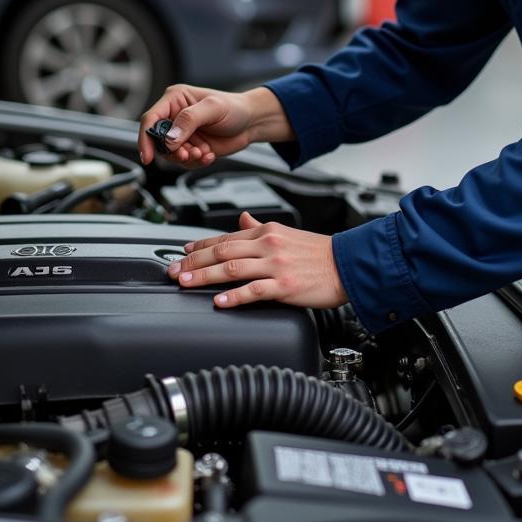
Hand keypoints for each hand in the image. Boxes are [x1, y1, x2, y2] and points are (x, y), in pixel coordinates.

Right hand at [137, 84, 292, 166]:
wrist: (251, 122)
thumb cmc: (234, 108)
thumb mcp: (213, 108)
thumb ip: (189, 120)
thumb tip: (170, 138)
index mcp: (174, 100)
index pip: (151, 119)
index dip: (146, 138)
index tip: (148, 156)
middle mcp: (175, 117)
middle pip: (158, 140)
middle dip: (173, 151)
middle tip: (189, 153)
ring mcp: (182, 134)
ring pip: (170, 154)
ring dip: (186, 157)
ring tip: (203, 152)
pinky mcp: (191, 148)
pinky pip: (184, 161)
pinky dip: (196, 162)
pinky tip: (209, 154)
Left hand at [166, 212, 347, 309]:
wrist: (348, 264)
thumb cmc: (318, 252)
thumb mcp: (286, 232)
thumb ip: (259, 227)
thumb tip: (241, 220)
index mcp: (267, 231)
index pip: (225, 237)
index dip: (200, 246)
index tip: (182, 254)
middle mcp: (268, 245)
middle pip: (221, 252)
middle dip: (193, 262)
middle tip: (173, 271)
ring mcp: (275, 265)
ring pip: (231, 269)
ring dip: (204, 276)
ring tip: (185, 283)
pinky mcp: (285, 286)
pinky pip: (253, 290)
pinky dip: (233, 296)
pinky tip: (218, 301)